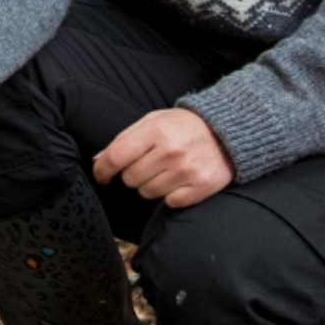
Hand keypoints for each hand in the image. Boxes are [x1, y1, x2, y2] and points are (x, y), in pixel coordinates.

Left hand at [92, 108, 232, 208]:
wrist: (226, 131)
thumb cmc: (182, 126)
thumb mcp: (152, 122)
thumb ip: (124, 140)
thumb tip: (98, 161)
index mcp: (155, 130)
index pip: (116, 156)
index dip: (102, 170)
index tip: (101, 176)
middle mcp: (171, 151)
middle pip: (130, 178)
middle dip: (133, 173)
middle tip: (149, 163)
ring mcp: (187, 170)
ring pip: (147, 192)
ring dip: (151, 185)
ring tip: (166, 170)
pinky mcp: (201, 187)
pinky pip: (170, 202)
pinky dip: (171, 195)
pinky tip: (179, 180)